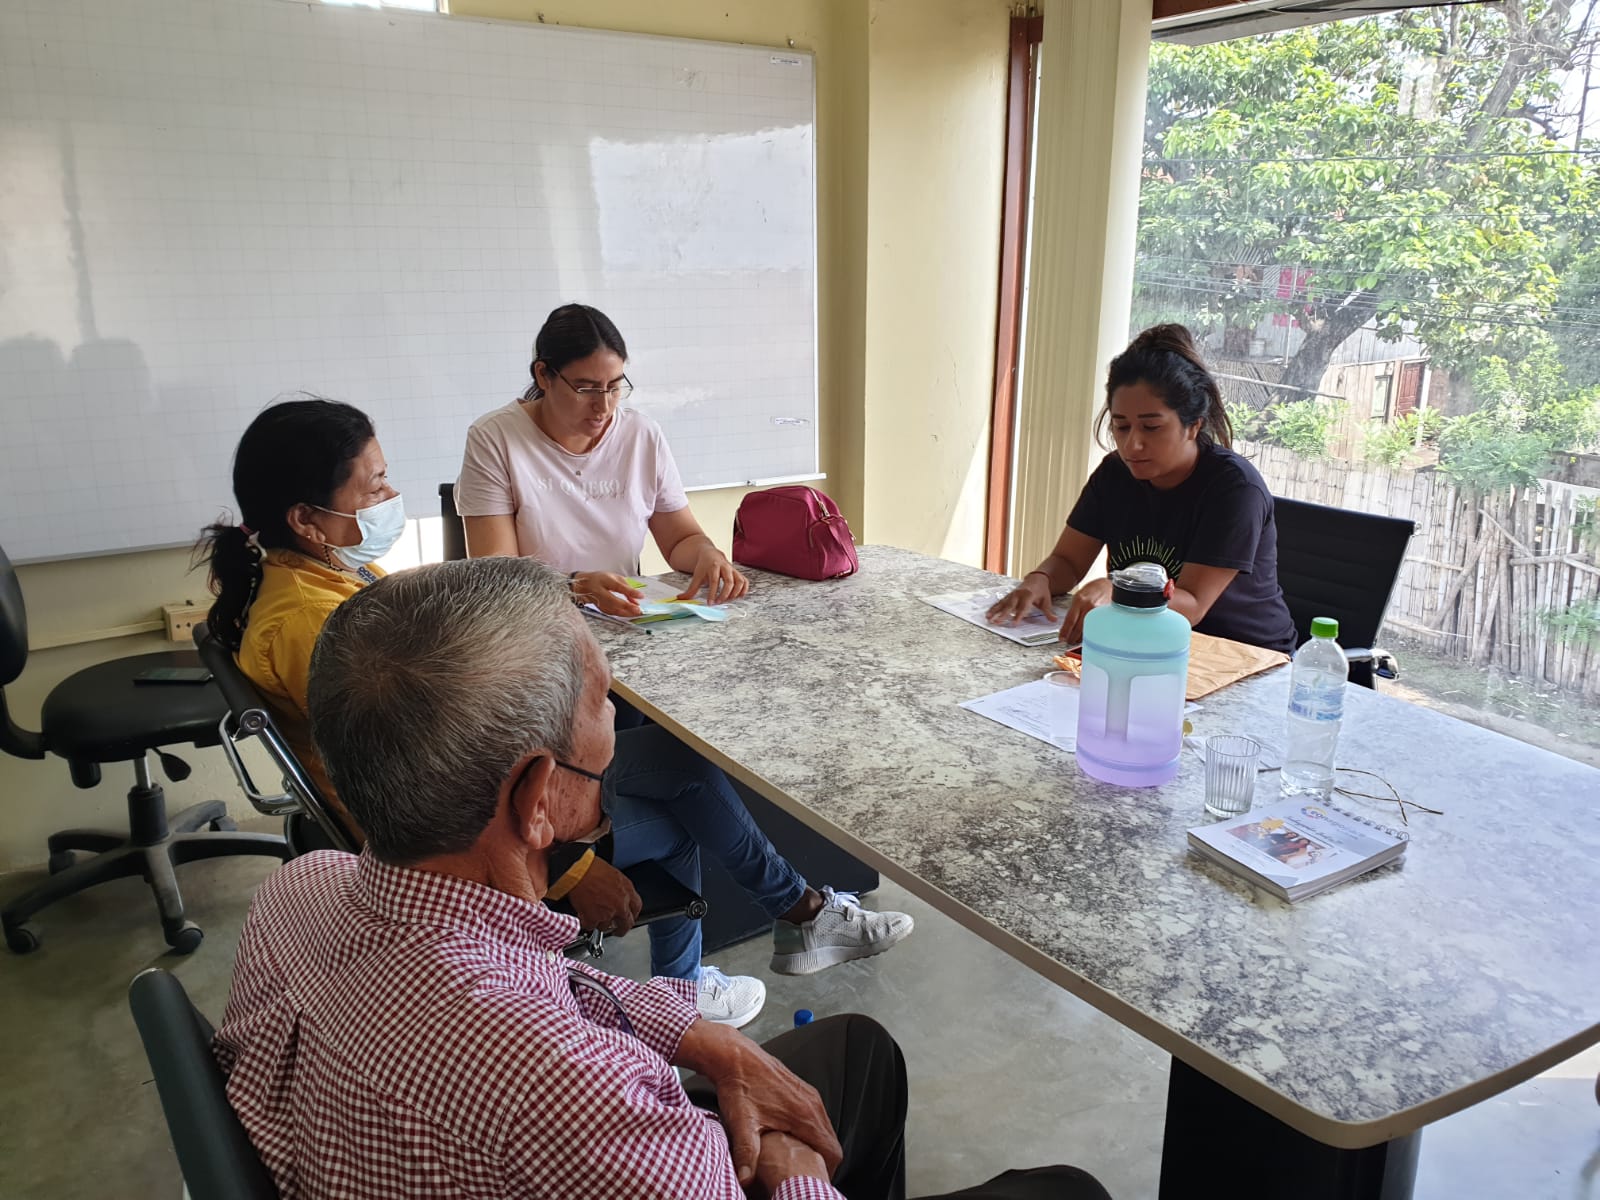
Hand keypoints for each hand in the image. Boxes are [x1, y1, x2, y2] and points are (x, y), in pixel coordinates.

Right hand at [566, 858, 641, 934]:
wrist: (577, 871)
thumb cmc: (592, 867)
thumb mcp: (613, 874)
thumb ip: (618, 889)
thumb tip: (616, 895)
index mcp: (627, 890)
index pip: (637, 908)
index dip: (632, 914)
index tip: (628, 917)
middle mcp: (620, 904)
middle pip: (626, 924)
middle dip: (621, 929)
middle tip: (617, 930)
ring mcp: (607, 913)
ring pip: (605, 926)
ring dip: (599, 922)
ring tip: (592, 912)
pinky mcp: (593, 919)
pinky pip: (590, 926)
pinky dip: (586, 921)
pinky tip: (583, 913)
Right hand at [572, 571, 643, 617]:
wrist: (584, 585)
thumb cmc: (601, 579)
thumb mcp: (614, 577)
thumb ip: (626, 587)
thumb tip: (637, 599)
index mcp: (604, 580)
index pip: (617, 586)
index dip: (629, 591)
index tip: (641, 596)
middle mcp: (599, 591)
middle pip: (613, 601)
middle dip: (627, 606)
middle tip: (639, 610)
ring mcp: (598, 601)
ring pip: (612, 609)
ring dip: (626, 613)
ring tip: (637, 613)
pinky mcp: (599, 608)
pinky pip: (611, 613)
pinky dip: (621, 614)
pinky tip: (629, 614)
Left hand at [673, 1021, 841, 1186]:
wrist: (735, 1057)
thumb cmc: (739, 1088)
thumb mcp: (741, 1125)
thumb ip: (746, 1154)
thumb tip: (744, 1180)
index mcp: (804, 1115)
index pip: (832, 1152)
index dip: (826, 1171)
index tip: (812, 1180)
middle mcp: (812, 1103)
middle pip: (831, 1142)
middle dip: (822, 1161)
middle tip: (804, 1174)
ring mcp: (808, 1094)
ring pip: (825, 1128)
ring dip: (816, 1146)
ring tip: (799, 1160)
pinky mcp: (801, 1089)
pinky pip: (816, 1116)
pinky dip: (811, 1131)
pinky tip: (792, 1139)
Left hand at [678, 546, 748, 605]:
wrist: (711, 555)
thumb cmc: (704, 566)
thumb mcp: (696, 576)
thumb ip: (690, 589)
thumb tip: (680, 599)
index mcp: (713, 566)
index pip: (714, 581)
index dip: (713, 593)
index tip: (710, 603)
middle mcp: (725, 567)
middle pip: (729, 581)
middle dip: (724, 594)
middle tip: (718, 603)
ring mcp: (733, 570)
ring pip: (739, 581)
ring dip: (735, 593)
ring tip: (728, 600)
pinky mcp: (738, 573)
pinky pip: (744, 581)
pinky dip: (743, 590)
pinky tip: (737, 596)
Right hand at [986, 573, 1056, 624]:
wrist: (1036, 578)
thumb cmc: (1042, 591)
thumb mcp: (1046, 601)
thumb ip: (1048, 612)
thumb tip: (1054, 621)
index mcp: (1028, 595)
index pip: (1023, 608)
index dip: (1018, 616)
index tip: (1014, 623)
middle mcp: (1018, 594)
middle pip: (1010, 606)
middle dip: (1003, 615)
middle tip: (996, 622)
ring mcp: (1012, 594)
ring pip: (1002, 604)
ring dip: (995, 611)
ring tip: (988, 618)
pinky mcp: (1008, 595)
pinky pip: (1000, 602)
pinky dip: (994, 608)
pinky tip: (988, 614)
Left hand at [1059, 577, 1112, 643]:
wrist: (1108, 585)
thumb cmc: (1093, 589)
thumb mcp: (1078, 596)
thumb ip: (1073, 610)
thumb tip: (1067, 624)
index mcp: (1079, 601)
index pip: (1070, 620)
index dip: (1065, 631)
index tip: (1061, 638)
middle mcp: (1088, 607)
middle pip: (1078, 628)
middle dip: (1072, 637)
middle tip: (1068, 641)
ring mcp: (1098, 612)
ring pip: (1087, 630)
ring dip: (1081, 638)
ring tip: (1077, 640)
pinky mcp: (1105, 616)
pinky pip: (1096, 629)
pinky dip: (1091, 634)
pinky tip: (1088, 636)